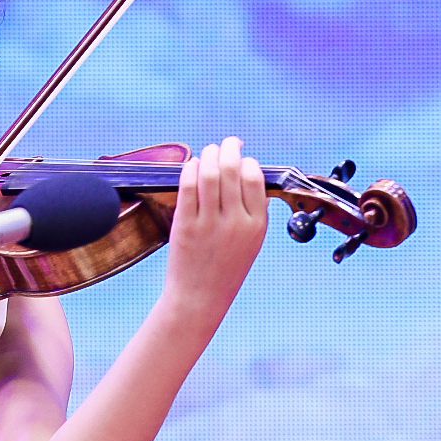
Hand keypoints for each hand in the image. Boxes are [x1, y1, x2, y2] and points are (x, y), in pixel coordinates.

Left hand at [162, 136, 268, 319]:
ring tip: (209, 151)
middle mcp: (234, 221)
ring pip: (210, 173)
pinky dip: (190, 169)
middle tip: (226, 143)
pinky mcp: (185, 225)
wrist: (200, 297)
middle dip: (229, 148)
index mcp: (256, 224)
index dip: (247, 161)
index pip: (255, 177)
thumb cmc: (225, 268)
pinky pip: (188, 187)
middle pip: (232, 169)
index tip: (242, 158)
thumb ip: (253, 211)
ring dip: (209, 154)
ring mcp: (208, 223)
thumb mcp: (251, 242)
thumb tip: (250, 177)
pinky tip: (192, 165)